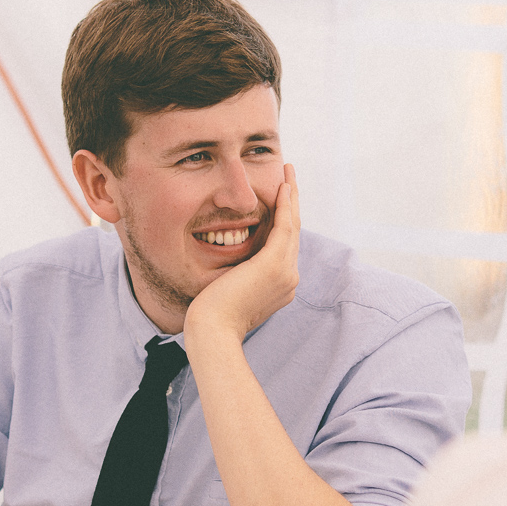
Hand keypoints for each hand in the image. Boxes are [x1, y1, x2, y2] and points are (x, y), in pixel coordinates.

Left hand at [185, 163, 300, 342]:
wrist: (213, 332)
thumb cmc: (212, 317)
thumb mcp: (229, 293)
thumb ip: (237, 277)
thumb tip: (230, 267)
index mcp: (280, 286)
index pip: (285, 246)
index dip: (285, 220)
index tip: (280, 201)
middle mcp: (289, 278)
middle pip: (294, 232)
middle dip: (293, 203)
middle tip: (290, 178)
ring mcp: (285, 272)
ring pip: (293, 224)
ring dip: (292, 195)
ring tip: (289, 173)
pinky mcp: (274, 264)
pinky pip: (285, 225)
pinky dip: (286, 204)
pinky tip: (283, 186)